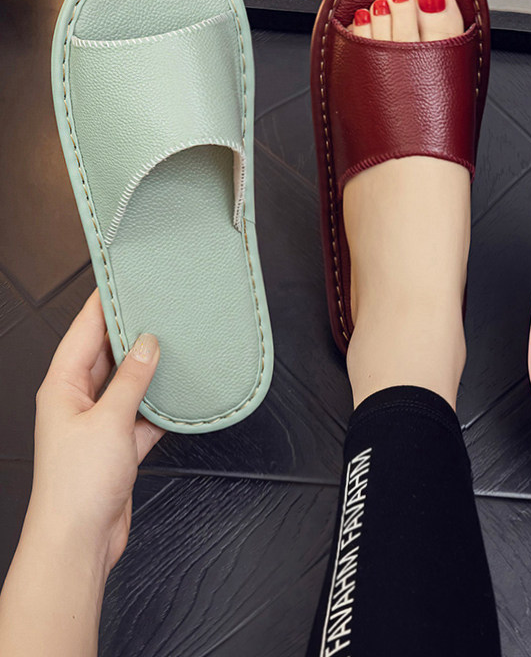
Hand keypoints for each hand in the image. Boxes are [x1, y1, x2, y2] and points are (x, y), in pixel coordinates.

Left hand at [25, 289, 163, 575]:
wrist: (80, 540)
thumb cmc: (77, 485)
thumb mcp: (109, 420)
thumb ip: (132, 379)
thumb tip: (148, 344)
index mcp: (62, 386)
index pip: (83, 331)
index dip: (102, 303)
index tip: (122, 277)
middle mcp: (78, 400)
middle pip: (107, 354)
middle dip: (132, 332)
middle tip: (159, 307)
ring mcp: (99, 422)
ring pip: (128, 382)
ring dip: (150, 369)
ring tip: (176, 344)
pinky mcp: (118, 444)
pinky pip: (143, 412)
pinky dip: (160, 404)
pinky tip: (180, 395)